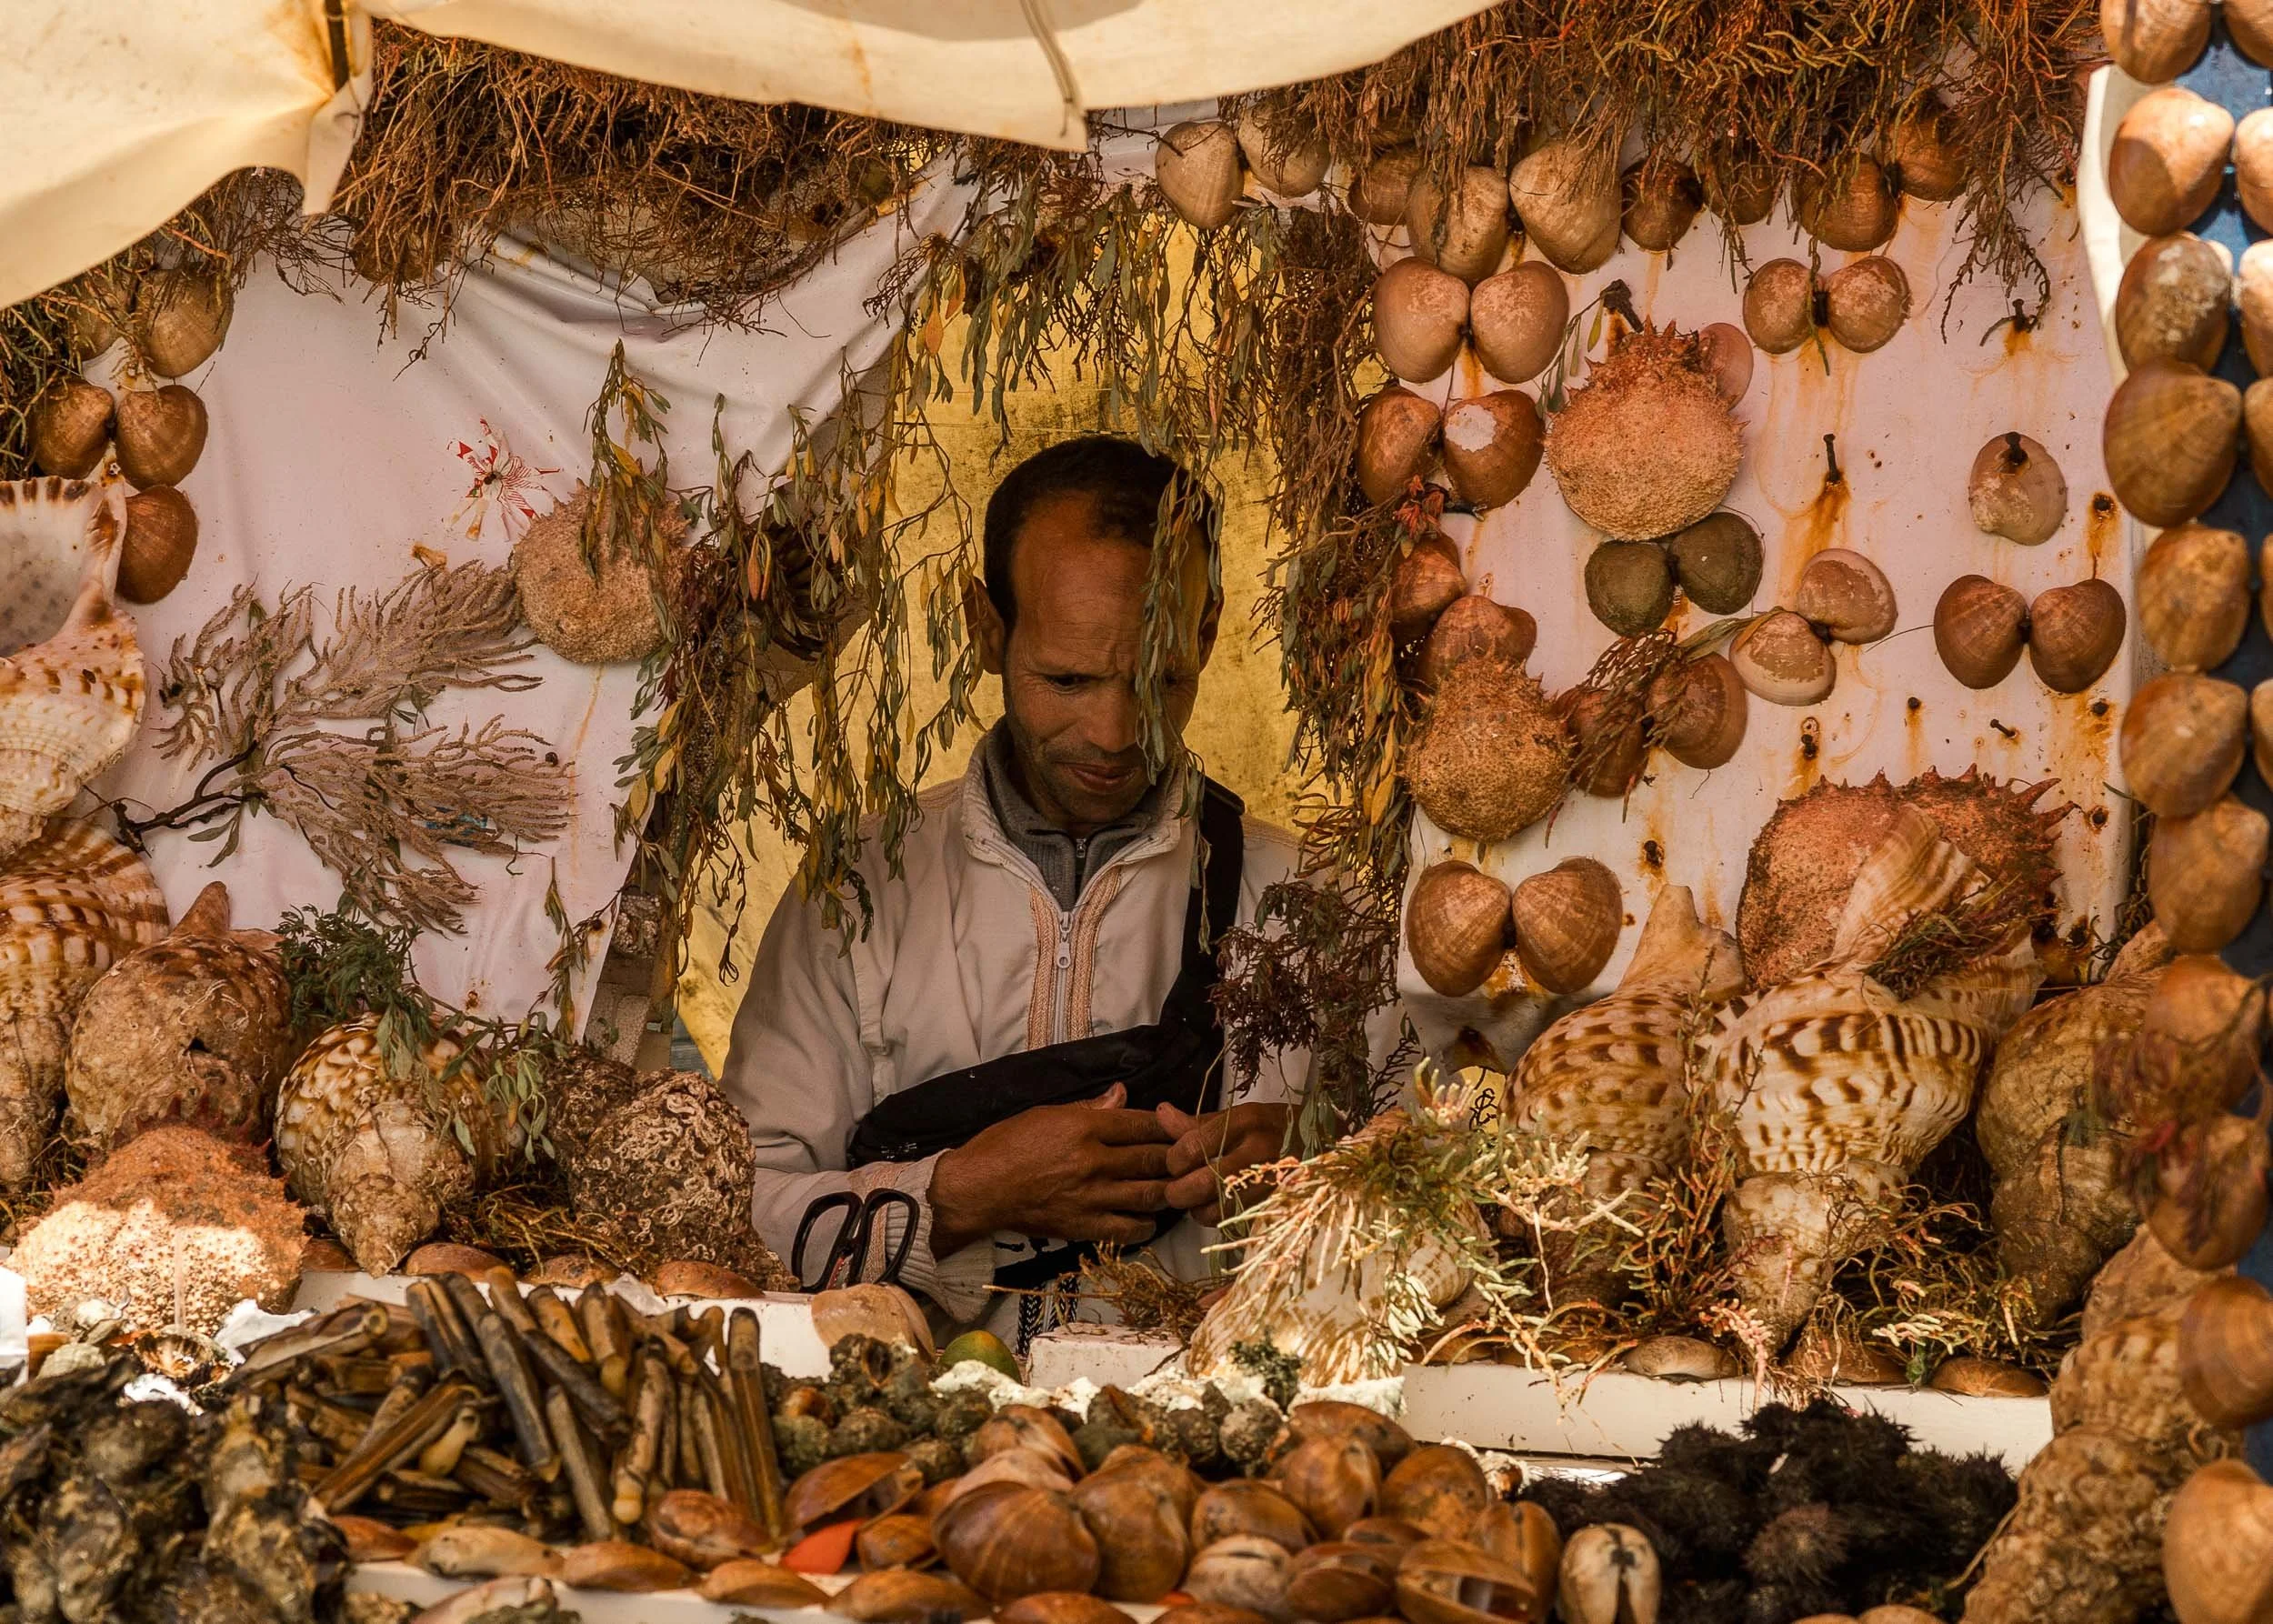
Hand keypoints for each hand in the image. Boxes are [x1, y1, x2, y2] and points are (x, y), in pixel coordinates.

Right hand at [927, 1084, 1173, 1256]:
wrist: (977, 1190)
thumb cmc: (1006, 1144)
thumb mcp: (1046, 1114)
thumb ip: (1090, 1108)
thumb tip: (1123, 1095)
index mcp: (1084, 1127)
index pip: (1142, 1124)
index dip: (1169, 1126)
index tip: (1181, 1127)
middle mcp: (1094, 1161)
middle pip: (1153, 1158)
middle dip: (1178, 1158)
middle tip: (1193, 1158)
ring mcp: (1091, 1196)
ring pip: (1149, 1194)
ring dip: (1169, 1190)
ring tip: (1180, 1187)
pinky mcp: (1084, 1226)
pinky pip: (1128, 1228)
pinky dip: (1147, 1224)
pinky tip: (1151, 1218)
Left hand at [1157, 1101, 1292, 1225]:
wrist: (1326, 1144)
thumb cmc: (1274, 1127)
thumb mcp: (1238, 1116)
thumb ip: (1197, 1122)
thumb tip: (1161, 1114)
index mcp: (1246, 1121)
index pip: (1192, 1147)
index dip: (1174, 1161)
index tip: (1174, 1163)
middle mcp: (1260, 1151)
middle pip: (1202, 1183)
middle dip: (1179, 1192)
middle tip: (1176, 1190)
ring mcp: (1272, 1181)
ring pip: (1217, 1210)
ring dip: (1198, 1210)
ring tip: (1199, 1200)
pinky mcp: (1277, 1205)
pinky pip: (1236, 1220)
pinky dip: (1220, 1218)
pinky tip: (1220, 1206)